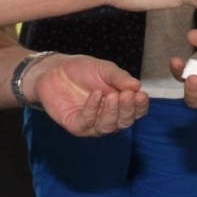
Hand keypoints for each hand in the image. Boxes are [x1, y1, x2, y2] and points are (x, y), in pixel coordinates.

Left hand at [23, 54, 148, 136]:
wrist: (56, 69)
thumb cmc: (82, 70)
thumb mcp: (104, 69)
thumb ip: (120, 78)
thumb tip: (137, 86)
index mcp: (120, 105)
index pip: (136, 111)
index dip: (140, 105)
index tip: (141, 94)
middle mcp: (108, 117)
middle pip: (124, 122)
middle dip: (127, 109)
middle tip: (127, 95)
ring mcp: (92, 124)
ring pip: (107, 127)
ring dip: (112, 112)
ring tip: (112, 96)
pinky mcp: (75, 125)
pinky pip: (86, 123)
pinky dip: (92, 109)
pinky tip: (96, 94)